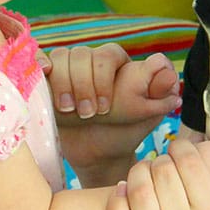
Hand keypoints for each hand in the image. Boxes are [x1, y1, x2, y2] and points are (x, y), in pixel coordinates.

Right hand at [42, 44, 181, 183]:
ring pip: (62, 57)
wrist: (97, 154)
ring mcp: (69, 69)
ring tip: (68, 110)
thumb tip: (168, 70)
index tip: (105, 109)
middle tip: (88, 115)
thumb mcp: (145, 115)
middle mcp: (92, 61)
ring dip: (63, 83)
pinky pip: (41, 59)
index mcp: (117, 64)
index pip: (108, 55)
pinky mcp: (48, 80)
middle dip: (83, 85)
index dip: (103, 79)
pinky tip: (44, 76)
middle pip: (82, 55)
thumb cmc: (125, 132)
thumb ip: (157, 93)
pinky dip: (40, 63)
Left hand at [106, 138, 209, 209]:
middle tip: (165, 161)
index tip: (180, 148)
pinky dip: (117, 199)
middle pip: (163, 173)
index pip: (190, 165)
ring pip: (138, 190)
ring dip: (139, 172)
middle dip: (163, 159)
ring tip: (146, 170)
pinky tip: (124, 189)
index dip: (182, 147)